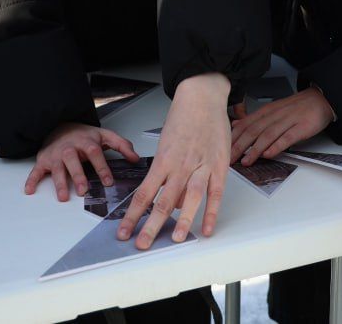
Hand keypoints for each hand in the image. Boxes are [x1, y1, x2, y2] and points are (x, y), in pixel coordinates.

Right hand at [25, 122, 138, 201]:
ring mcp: (56, 154)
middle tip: (83, 190)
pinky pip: (36, 170)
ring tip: (63, 197)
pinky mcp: (44, 160)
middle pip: (73, 160)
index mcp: (86, 142)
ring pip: (57, 168)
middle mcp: (70, 148)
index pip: (95, 153)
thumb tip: (135, 159)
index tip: (108, 182)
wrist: (60, 126)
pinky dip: (32, 180)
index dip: (102, 167)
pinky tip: (30, 190)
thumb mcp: (104, 136)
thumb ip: (122, 145)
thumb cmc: (83, 135)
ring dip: (59, 182)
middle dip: (78, 176)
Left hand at [117, 72, 230, 248]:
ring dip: (182, 221)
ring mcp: (200, 166)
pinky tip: (205, 229)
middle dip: (150, 225)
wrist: (202, 98)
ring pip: (189, 198)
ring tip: (174, 240)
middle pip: (163, 201)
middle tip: (141, 244)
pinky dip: (211, 213)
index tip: (123, 231)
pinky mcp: (218, 166)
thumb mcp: (166, 144)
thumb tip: (171, 203)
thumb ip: (168, 174)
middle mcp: (179, 166)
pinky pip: (215, 194)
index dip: (132, 215)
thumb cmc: (182, 120)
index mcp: (162, 160)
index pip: (143, 193)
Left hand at [230, 87, 333, 164]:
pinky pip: (286, 138)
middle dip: (239, 146)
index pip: (245, 125)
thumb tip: (236, 125)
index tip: (223, 149)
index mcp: (265, 112)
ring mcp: (287, 121)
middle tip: (230, 159)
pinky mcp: (300, 128)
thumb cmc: (295, 107)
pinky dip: (276, 146)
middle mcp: (274, 116)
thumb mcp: (272, 110)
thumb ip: (254, 119)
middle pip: (253, 131)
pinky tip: (268, 154)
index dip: (233, 138)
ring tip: (246, 161)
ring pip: (267, 135)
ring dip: (255, 149)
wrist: (319, 99)